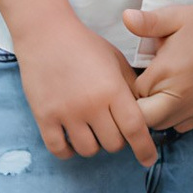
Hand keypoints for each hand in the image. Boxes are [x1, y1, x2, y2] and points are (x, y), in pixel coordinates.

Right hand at [15, 10, 157, 164]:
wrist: (46, 33)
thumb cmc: (84, 45)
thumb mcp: (115, 60)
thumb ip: (130, 87)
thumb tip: (143, 112)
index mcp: (112, 89)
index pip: (135, 128)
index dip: (145, 148)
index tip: (148, 159)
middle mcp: (91, 104)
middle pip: (113, 144)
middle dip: (117, 140)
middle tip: (111, 127)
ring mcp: (66, 112)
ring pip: (88, 150)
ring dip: (94, 145)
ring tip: (90, 130)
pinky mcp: (44, 116)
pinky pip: (59, 149)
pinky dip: (68, 150)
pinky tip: (71, 140)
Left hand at [123, 0, 192, 134]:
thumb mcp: (175, 17)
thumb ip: (148, 22)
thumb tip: (125, 17)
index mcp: (167, 72)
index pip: (132, 95)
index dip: (128, 88)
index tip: (132, 75)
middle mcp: (181, 96)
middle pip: (144, 120)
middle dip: (138, 107)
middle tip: (142, 87)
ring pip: (162, 125)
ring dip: (155, 113)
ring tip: (158, 90)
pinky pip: (182, 126)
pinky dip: (174, 117)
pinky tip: (176, 97)